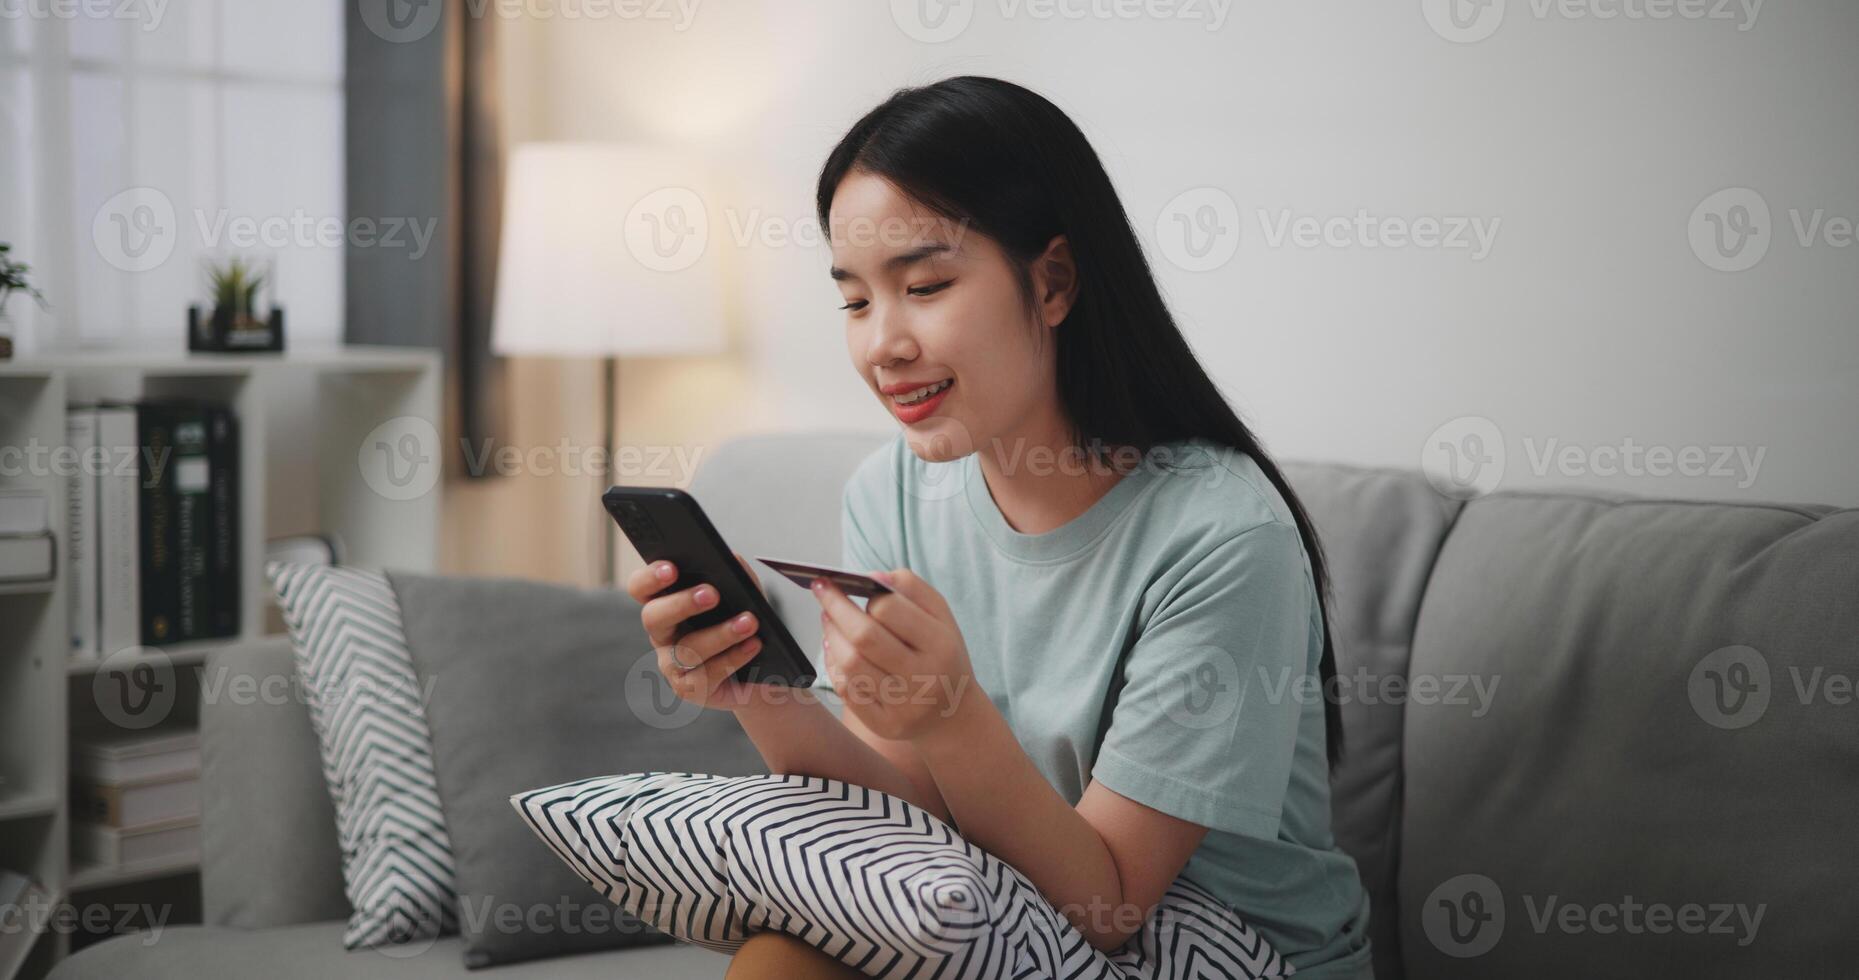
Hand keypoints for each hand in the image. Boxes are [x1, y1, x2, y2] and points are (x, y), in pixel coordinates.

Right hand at [624, 551, 765, 710]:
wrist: (764, 672)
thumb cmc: (745, 625)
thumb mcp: (744, 595)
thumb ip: (736, 575)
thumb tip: (732, 560)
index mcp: (666, 602)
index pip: (642, 587)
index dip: (650, 577)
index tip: (672, 568)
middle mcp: (662, 633)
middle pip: (653, 617)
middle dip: (681, 604)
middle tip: (712, 594)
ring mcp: (671, 664)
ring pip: (686, 649)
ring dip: (720, 634)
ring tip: (749, 622)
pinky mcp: (689, 688)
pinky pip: (706, 675)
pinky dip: (733, 658)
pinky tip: (753, 645)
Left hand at [813, 569, 977, 742]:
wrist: (953, 714)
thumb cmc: (942, 655)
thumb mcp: (942, 617)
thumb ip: (911, 588)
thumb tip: (872, 576)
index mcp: (940, 645)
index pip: (890, 610)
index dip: (864, 593)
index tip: (846, 582)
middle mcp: (923, 678)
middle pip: (864, 637)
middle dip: (835, 608)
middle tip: (821, 590)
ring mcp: (903, 705)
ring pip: (850, 665)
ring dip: (831, 636)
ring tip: (828, 618)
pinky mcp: (885, 725)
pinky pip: (847, 691)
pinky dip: (834, 665)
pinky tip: (834, 649)